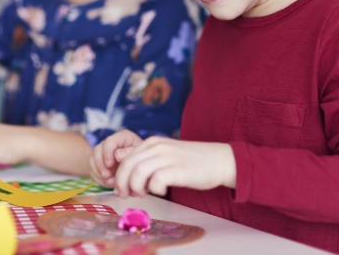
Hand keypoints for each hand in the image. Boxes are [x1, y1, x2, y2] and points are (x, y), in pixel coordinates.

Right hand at [90, 130, 142, 186]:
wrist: (140, 169)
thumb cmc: (143, 160)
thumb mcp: (140, 155)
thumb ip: (129, 153)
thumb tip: (116, 155)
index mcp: (122, 137)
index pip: (109, 141)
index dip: (107, 153)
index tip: (110, 165)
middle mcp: (111, 143)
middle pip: (97, 150)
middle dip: (101, 165)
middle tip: (108, 177)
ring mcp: (104, 153)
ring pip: (92, 160)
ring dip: (99, 173)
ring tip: (111, 182)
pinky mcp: (100, 163)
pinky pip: (92, 170)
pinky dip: (98, 178)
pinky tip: (108, 183)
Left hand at [113, 137, 235, 197]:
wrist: (219, 160)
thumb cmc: (191, 161)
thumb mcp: (165, 155)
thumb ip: (146, 158)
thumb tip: (123, 164)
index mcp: (152, 142)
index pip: (125, 159)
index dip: (120, 177)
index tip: (123, 189)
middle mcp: (157, 147)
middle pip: (127, 166)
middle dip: (122, 184)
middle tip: (127, 196)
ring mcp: (168, 157)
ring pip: (138, 173)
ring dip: (136, 188)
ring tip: (144, 194)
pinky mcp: (178, 169)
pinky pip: (156, 181)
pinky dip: (155, 190)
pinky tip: (162, 191)